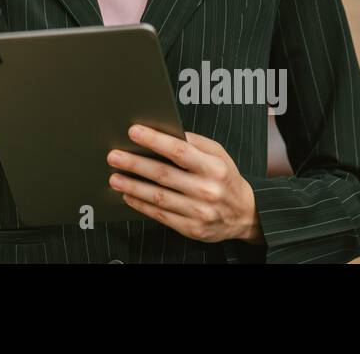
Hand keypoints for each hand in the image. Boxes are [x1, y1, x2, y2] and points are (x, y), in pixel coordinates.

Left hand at [107, 125, 262, 245]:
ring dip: (133, 186)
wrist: (245, 213)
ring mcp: (199, 211)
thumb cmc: (226, 178)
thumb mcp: (218, 154)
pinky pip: (161, 215)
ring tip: (115, 178)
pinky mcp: (192, 228)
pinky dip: (141, 205)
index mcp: (213, 167)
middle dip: (135, 164)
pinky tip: (128, 196)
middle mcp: (206, 190)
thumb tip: (165, 131)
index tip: (133, 132)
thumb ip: (194, 142)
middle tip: (114, 156)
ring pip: (158, 197)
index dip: (154, 140)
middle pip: (163, 175)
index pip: (179, 151)